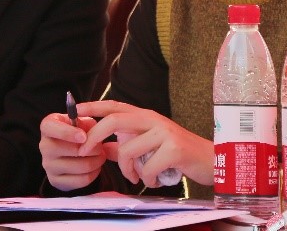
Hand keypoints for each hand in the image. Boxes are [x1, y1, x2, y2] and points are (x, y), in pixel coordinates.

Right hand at [39, 111, 106, 191]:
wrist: (67, 152)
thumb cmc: (75, 132)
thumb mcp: (80, 122)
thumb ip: (87, 123)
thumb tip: (93, 132)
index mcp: (47, 126)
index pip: (50, 127)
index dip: (67, 132)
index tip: (84, 137)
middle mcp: (44, 146)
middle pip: (72, 150)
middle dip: (93, 148)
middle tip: (100, 147)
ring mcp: (48, 165)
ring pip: (80, 166)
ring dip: (96, 161)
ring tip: (100, 156)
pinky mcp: (55, 181)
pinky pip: (81, 180)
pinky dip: (94, 173)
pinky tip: (95, 167)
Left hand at [77, 100, 212, 187]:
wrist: (212, 161)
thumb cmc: (178, 155)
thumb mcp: (149, 147)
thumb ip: (125, 146)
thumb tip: (101, 148)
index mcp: (145, 116)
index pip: (114, 106)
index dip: (93, 107)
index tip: (74, 111)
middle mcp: (153, 119)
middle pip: (115, 121)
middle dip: (95, 136)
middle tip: (85, 152)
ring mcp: (164, 132)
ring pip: (127, 150)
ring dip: (126, 170)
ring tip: (137, 177)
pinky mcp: (174, 149)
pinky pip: (146, 167)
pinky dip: (146, 179)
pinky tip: (154, 180)